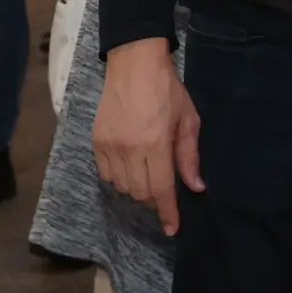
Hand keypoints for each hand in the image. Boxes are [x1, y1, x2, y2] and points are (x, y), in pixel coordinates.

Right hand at [93, 38, 202, 234]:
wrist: (133, 63)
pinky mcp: (96, 140)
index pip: (160, 189)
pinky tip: (130, 168)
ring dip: (136, 189)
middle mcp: (129, 148)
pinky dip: (119, 178)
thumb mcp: (188, 119)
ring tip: (148, 177)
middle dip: (154, 200)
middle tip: (164, 194)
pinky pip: (106, 174)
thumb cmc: (167, 89)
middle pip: (140, 192)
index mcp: (155, 143)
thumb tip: (195, 187)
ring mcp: (109, 145)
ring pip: (122, 186)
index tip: (172, 229)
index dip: (167, 212)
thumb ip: (189, 156)